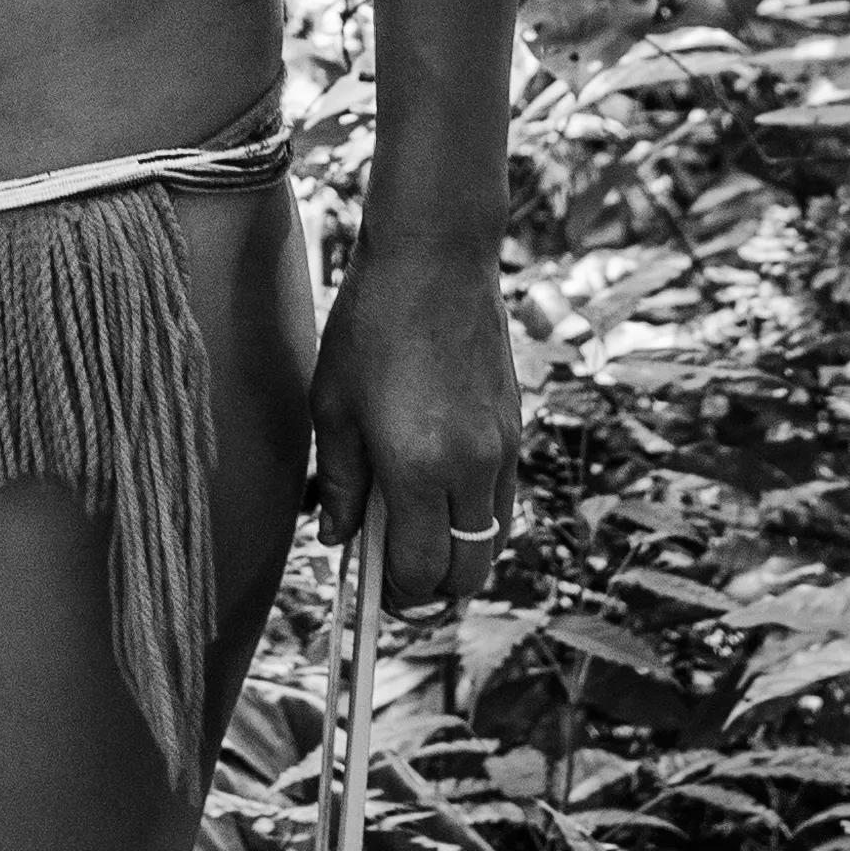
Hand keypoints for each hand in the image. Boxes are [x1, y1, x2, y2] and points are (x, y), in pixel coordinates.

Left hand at [311, 223, 519, 613]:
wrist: (438, 258)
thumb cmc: (371, 324)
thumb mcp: (332, 402)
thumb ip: (338, 481)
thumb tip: (338, 539)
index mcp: (418, 467)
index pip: (421, 570)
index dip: (395, 592)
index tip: (370, 587)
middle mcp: (471, 469)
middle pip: (468, 575)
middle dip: (432, 589)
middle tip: (393, 574)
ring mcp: (502, 451)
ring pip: (493, 543)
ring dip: (458, 555)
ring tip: (413, 532)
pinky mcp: (517, 431)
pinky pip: (502, 503)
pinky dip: (475, 518)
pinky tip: (437, 491)